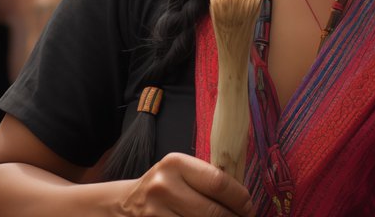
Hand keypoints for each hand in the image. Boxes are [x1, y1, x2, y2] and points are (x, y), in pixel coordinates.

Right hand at [117, 153, 252, 216]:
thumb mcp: (181, 172)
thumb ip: (207, 179)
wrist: (124, 204)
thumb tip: (244, 199)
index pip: (219, 183)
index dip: (240, 199)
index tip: (250, 208)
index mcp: (176, 164)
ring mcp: (156, 212)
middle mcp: (164, 187)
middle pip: (213, 211)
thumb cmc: (163, 186)